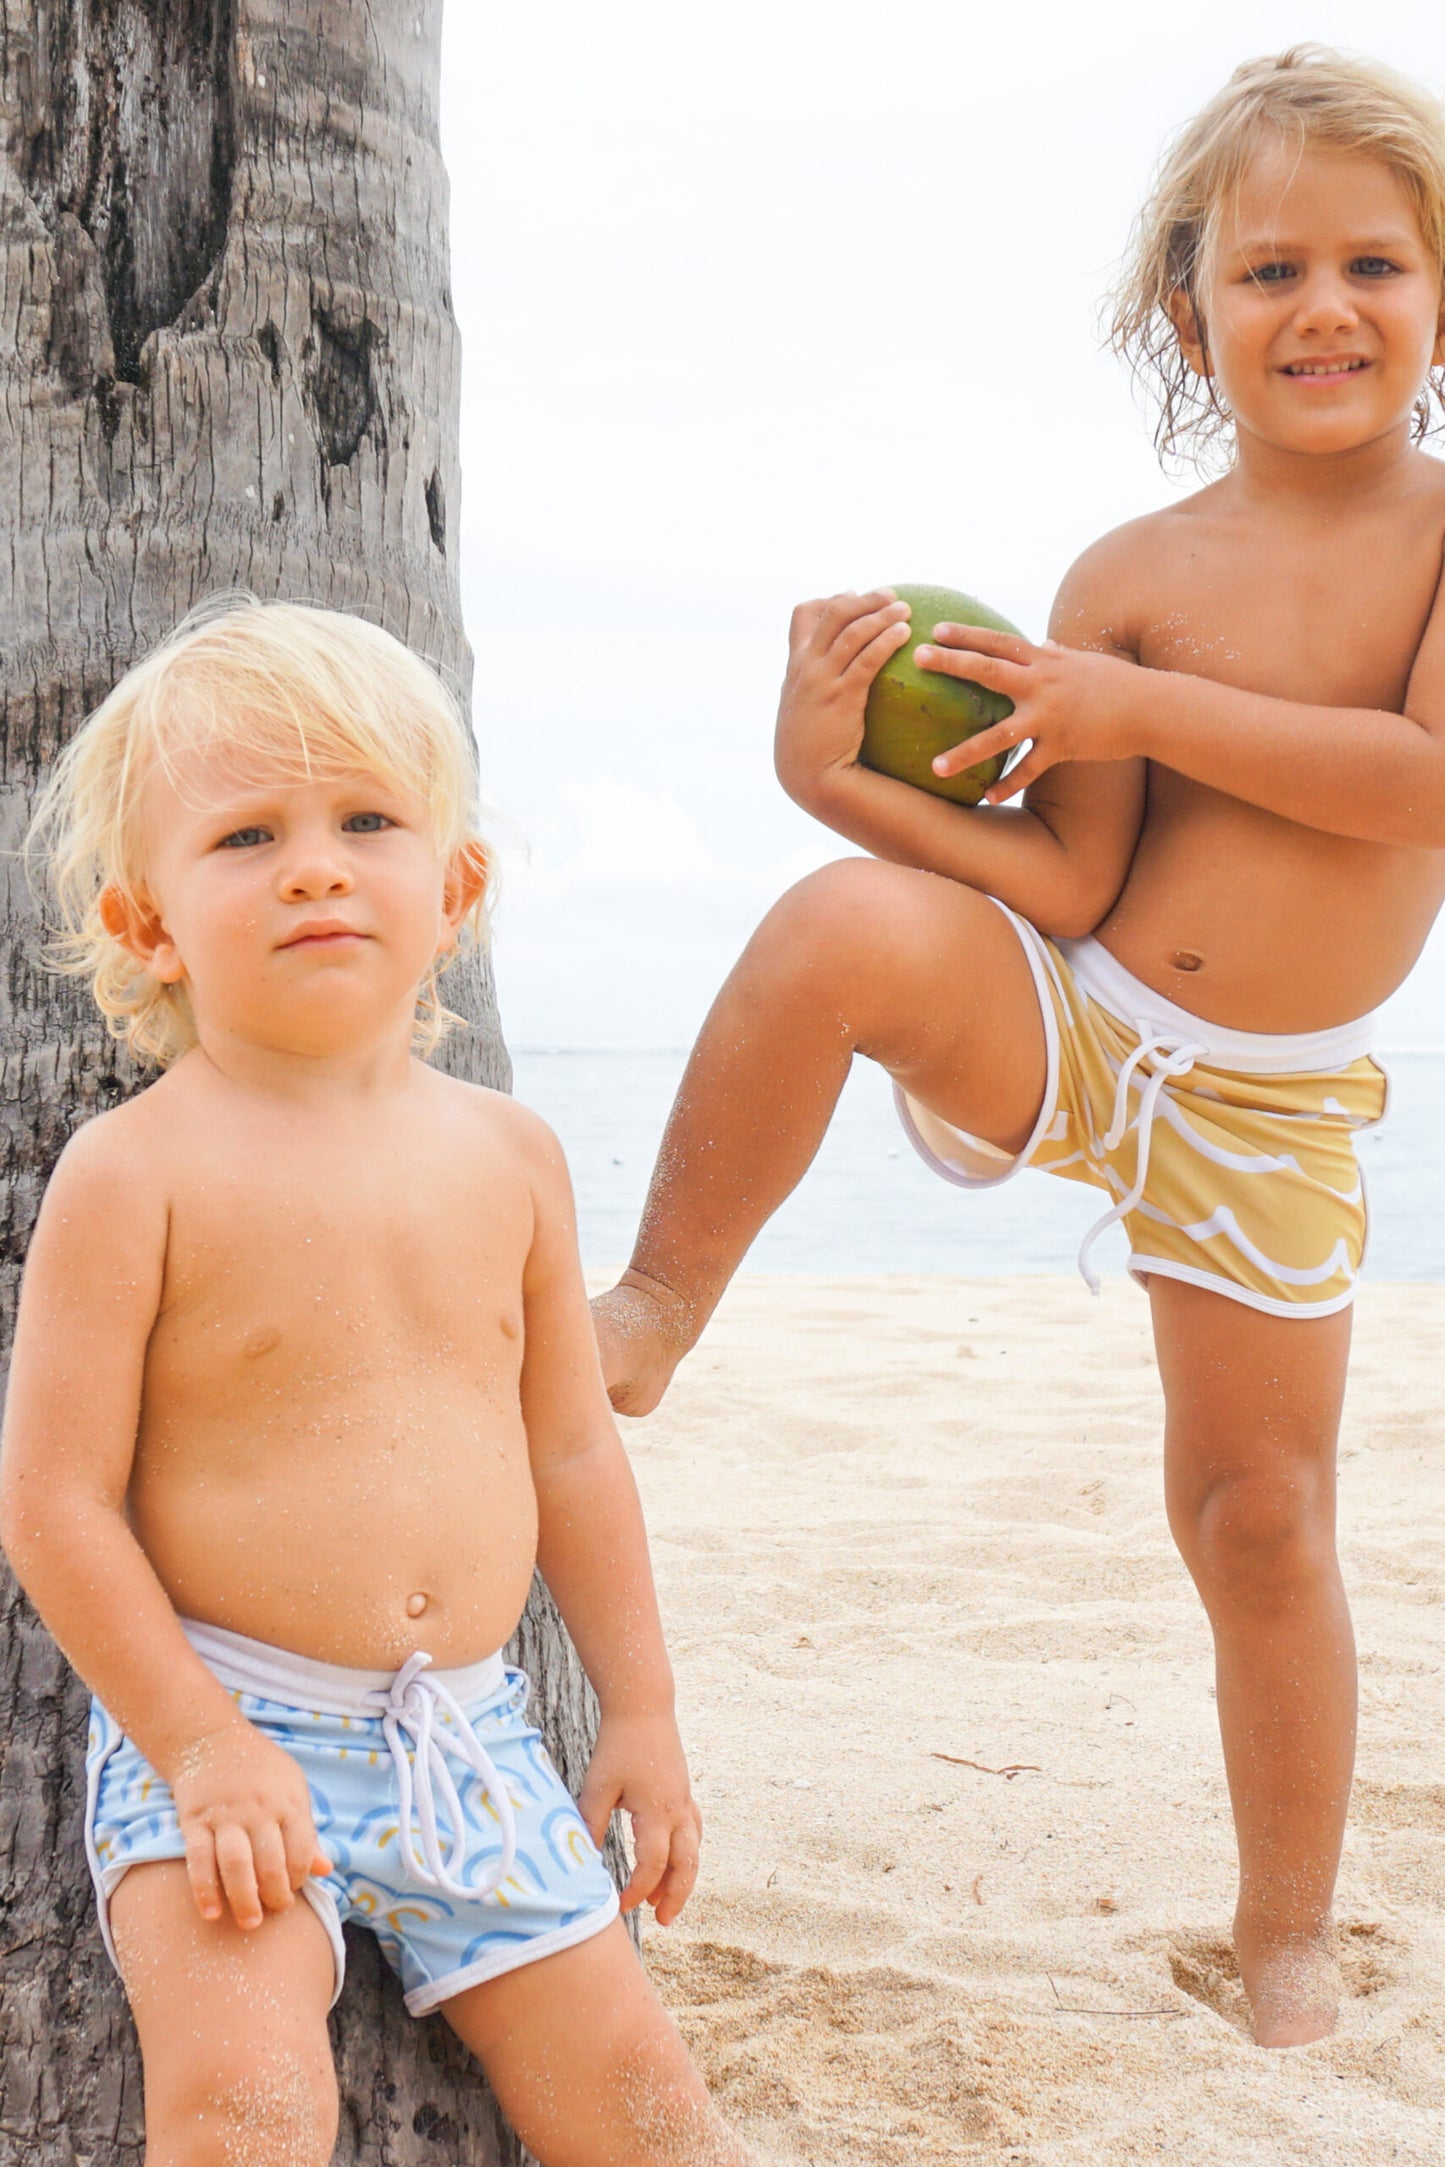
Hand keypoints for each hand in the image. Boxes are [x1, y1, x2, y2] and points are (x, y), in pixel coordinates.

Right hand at [167, 1718, 331, 1930]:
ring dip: (244, 1899)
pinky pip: (199, 1860)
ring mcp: (225, 1816)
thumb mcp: (293, 1788)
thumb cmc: (261, 1769)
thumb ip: (307, 1831)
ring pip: (236, 1865)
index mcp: (288, 1801)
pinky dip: (204, 1890)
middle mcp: (258, 1809)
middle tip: (274, 1912)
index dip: (300, 1878)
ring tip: (250, 1923)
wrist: (213, 1739)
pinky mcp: (195, 1821)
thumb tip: (326, 1869)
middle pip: (270, 1863)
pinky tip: (212, 1913)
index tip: (293, 1890)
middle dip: (275, 1896)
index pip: (301, 1849)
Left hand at [579, 1709, 702, 1924]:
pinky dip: (687, 1852)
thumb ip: (591, 1823)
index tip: (620, 1906)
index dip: (637, 1890)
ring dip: (683, 1877)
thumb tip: (582, 1861)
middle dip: (676, 1896)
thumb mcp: (598, 1785)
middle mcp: (677, 1810)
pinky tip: (675, 1860)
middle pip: (687, 1864)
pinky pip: (693, 1831)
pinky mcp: (683, 1792)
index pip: (652, 1864)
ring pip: (694, 1849)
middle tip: (663, 1921)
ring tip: (666, 1901)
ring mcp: (684, 1800)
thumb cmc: (618, 1746)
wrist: (644, 1708)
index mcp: (657, 1811)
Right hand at [774, 590, 912, 806]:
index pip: (802, 616)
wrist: (807, 778)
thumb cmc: (811, 750)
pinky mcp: (841, 698)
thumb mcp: (803, 711)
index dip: (829, 601)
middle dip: (865, 600)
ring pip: (852, 632)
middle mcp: (804, 667)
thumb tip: (842, 677)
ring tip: (906, 610)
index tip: (851, 596)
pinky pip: (866, 660)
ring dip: (881, 615)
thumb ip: (815, 688)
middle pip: (833, 614)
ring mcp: (821, 681)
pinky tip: (904, 634)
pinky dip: (885, 641)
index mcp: (794, 666)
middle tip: (891, 596)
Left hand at [916, 624, 1141, 799]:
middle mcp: (1042, 684)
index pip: (999, 642)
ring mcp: (1050, 716)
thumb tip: (1044, 642)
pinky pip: (1028, 769)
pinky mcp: (1062, 746)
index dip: (967, 634)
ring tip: (934, 768)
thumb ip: (1057, 654)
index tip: (936, 630)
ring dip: (964, 753)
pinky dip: (1008, 785)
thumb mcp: (1084, 662)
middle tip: (917, 658)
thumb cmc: (1117, 682)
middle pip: (988, 671)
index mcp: (1045, 660)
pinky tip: (987, 798)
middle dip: (952, 663)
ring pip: (998, 735)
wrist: (1152, 707)